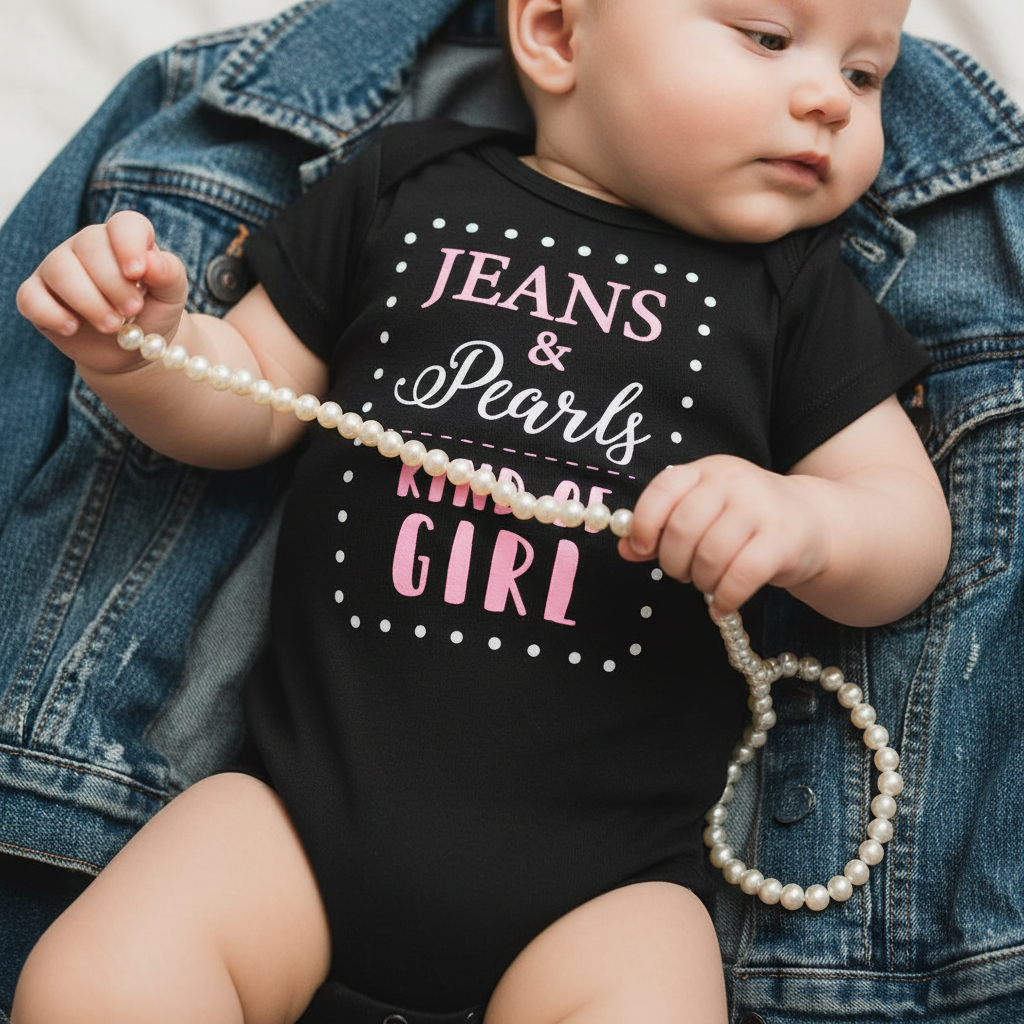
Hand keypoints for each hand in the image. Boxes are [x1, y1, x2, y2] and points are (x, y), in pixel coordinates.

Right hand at [16, 210, 188, 373]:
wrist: (133, 348)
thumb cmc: (153, 312)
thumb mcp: (171, 294)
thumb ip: (169, 274)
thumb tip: (152, 262)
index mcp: (123, 239)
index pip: (124, 225)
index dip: (129, 245)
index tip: (137, 274)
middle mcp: (86, 247)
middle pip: (89, 247)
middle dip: (113, 284)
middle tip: (132, 311)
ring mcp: (58, 268)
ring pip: (60, 270)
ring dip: (89, 302)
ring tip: (112, 326)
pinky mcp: (37, 296)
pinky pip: (31, 297)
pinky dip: (52, 314)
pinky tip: (73, 328)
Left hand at [618, 455, 830, 615]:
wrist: (813, 522)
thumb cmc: (745, 521)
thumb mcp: (703, 513)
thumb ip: (662, 529)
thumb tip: (624, 550)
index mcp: (707, 471)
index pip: (663, 490)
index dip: (644, 524)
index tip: (641, 549)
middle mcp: (734, 482)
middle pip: (682, 529)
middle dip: (673, 562)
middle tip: (683, 573)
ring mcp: (762, 508)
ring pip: (710, 557)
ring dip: (702, 582)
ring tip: (708, 584)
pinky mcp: (784, 540)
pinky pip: (741, 577)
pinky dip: (724, 599)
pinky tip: (722, 606)